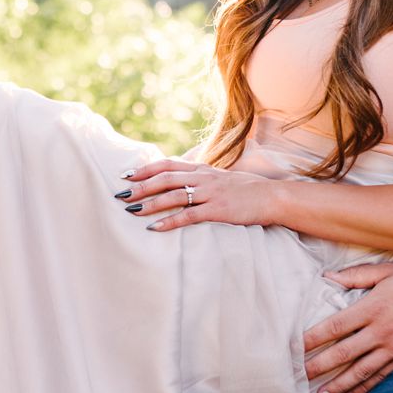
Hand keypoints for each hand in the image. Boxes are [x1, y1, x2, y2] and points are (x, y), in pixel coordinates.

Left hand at [116, 158, 277, 230]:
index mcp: (202, 170)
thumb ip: (198, 178)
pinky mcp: (218, 210)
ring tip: (131, 210)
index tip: (126, 174)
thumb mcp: (219, 179)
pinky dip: (170, 221)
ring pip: (173, 195)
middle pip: (165, 178)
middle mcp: (203, 178)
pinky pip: (189, 215)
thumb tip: (177, 181)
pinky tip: (155, 228)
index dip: (145, 169)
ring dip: (150, 203)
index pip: (168, 164)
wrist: (271, 197)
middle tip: (121, 194)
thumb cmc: (244, 190)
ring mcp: (210, 193)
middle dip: (141, 186)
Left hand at [303, 263, 392, 392]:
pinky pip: (382, 377)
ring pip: (361, 371)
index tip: (296, 347)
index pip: (335, 327)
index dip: (313, 338)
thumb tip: (329, 277)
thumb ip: (356, 275)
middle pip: (343, 353)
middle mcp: (380, 332)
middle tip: (301, 376)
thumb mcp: (387, 271)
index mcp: (372, 308)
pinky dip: (365, 389)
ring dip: (340, 384)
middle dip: (320, 366)